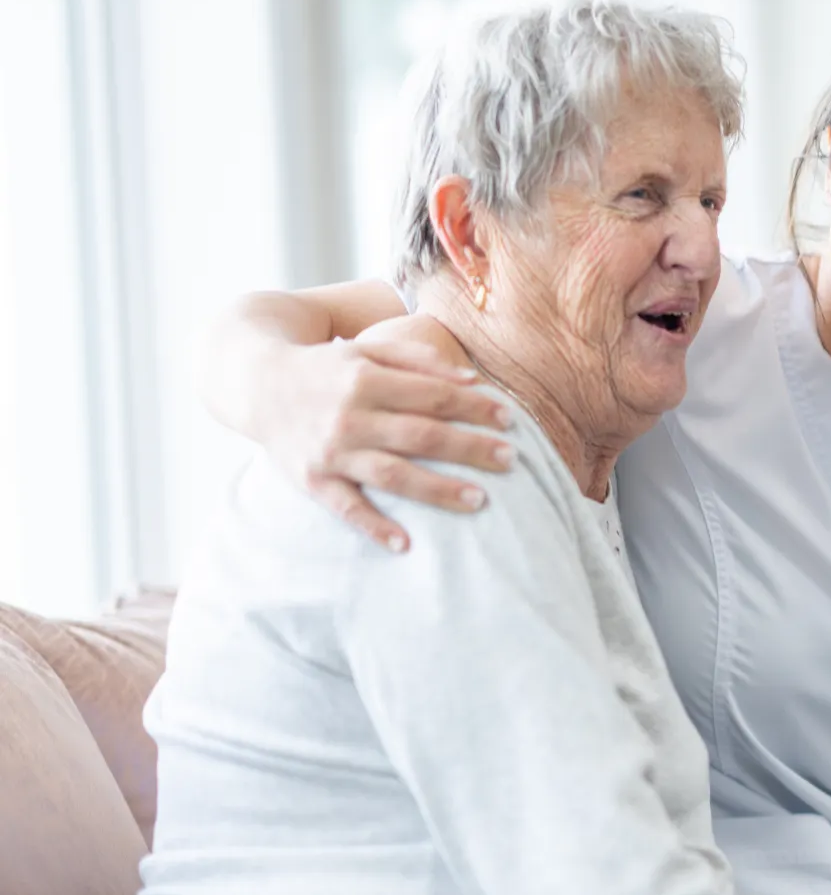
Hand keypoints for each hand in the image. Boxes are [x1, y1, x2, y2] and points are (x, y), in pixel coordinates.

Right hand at [262, 335, 513, 550]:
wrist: (255, 382)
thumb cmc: (327, 368)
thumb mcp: (366, 349)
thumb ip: (417, 359)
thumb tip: (472, 378)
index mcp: (366, 378)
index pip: (433, 395)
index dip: (474, 408)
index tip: (509, 421)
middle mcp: (349, 415)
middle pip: (421, 435)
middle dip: (470, 448)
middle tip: (510, 460)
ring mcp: (330, 451)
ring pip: (392, 474)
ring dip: (438, 489)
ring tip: (481, 500)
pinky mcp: (311, 480)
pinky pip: (347, 507)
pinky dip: (374, 526)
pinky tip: (405, 544)